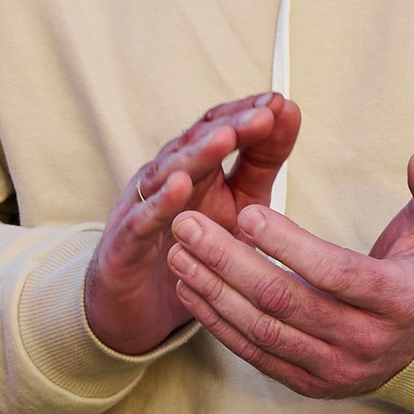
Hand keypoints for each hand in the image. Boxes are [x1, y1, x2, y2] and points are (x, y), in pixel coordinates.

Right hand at [82, 95, 299, 358]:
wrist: (136, 311)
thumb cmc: (188, 252)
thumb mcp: (237, 205)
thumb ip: (260, 163)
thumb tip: (289, 113)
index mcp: (195, 168)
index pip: (218, 127)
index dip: (247, 113)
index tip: (281, 103)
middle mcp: (165, 179)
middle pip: (196, 143)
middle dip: (230, 126)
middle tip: (263, 115)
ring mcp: (140, 207)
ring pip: (167, 173)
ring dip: (197, 155)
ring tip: (226, 138)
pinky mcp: (124, 242)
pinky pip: (142, 219)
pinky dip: (160, 202)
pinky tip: (180, 187)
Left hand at [166, 151, 413, 397]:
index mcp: (400, 301)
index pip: (337, 273)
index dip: (289, 244)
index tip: (246, 211)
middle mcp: (368, 343)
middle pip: (287, 302)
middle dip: (229, 261)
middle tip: (187, 223)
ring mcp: (337, 370)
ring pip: (264, 331)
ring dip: (213, 291)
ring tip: (177, 251)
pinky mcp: (310, 384)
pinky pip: (255, 354)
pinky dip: (217, 321)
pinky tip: (188, 287)